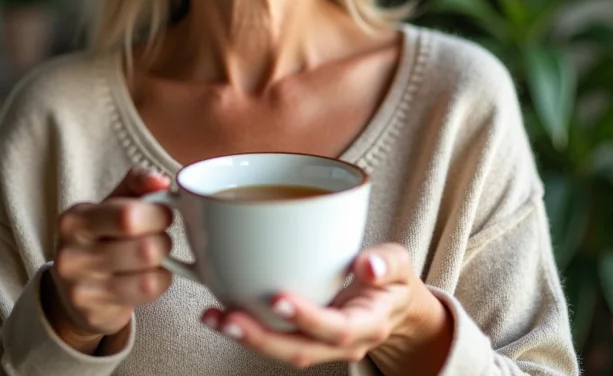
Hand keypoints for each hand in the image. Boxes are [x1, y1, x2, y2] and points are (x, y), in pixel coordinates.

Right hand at [42, 166, 173, 353]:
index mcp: (75, 220)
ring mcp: (80, 290)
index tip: (163, 213)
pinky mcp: (94, 313)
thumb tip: (161, 181)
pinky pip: (147, 294)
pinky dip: (160, 281)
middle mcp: (71, 256)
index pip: (128, 216)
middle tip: (158, 237)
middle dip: (163, 240)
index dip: (158, 213)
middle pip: (145, 249)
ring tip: (154, 257)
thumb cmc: (104, 233)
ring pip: (149, 276)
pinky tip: (148, 275)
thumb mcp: (115, 201)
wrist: (75, 287)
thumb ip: (138, 182)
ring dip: (163, 263)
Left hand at [200, 243, 452, 373]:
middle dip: (262, 338)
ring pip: (282, 349)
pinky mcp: (303, 335)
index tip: (278, 299)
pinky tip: (220, 311)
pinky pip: (276, 337)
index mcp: (369, 323)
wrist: (394, 309)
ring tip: (212, 316)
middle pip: (301, 350)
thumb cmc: (391, 280)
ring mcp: (320, 343)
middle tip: (229, 317)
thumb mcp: (400, 265)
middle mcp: (342, 342)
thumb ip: (388, 263)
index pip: (338, 328)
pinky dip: (247, 326)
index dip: (308, 318)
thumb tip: (368, 264)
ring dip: (246, 335)